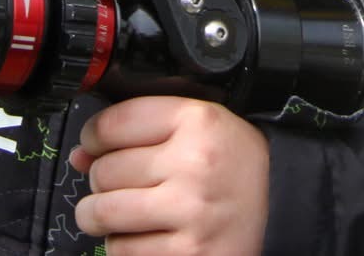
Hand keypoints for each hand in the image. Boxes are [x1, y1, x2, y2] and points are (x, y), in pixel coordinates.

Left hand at [69, 96, 269, 255]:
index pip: (112, 123)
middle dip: (102, 180)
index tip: (96, 145)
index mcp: (198, 121)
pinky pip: (121, 250)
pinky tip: (147, 235)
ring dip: (101, 216)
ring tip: (122, 212)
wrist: (283, 207)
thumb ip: (141, 130)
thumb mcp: (198, 128)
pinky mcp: (186, 254)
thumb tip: (80, 155)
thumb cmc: (234, 166)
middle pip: (103, 170)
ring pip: (102, 213)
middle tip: (123, 183)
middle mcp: (194, 164)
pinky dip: (124, 246)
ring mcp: (190, 212)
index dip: (94, 136)